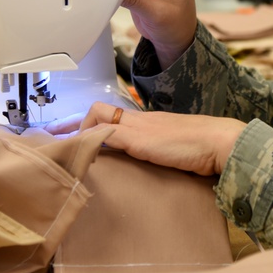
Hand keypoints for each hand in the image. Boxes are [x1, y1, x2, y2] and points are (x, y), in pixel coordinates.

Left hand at [45, 102, 246, 175]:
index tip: (71, 134)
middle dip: (72, 125)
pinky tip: (79, 153)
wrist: (221, 142)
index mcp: (149, 121)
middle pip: (98, 111)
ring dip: (75, 131)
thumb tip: (154, 162)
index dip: (89, 123)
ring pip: (97, 117)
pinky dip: (88, 140)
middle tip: (52, 139)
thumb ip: (162, 150)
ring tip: (59, 147)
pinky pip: (105, 133)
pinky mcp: (138, 138)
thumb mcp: (177, 147)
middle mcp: (140, 119)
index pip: (112, 114)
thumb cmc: (206, 148)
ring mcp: (138, 126)